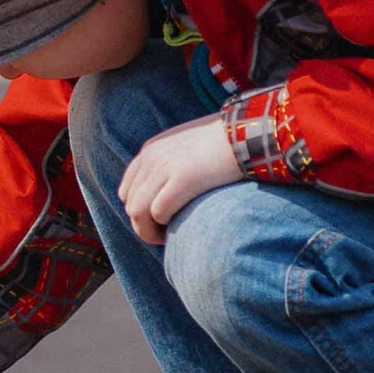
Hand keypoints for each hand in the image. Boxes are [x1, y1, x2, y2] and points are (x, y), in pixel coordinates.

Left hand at [118, 115, 240, 243]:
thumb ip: (171, 165)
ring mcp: (164, 167)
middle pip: (130, 204)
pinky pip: (158, 212)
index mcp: (151, 151)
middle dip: (144, 227)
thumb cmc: (224, 146)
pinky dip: (166, 227)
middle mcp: (152, 158)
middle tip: (166, 237)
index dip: (140, 213)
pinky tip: (182, 228)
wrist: (246, 133)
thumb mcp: (187, 148)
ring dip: (150, 232)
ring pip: (138, 212)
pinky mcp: (182, 178)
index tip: (160, 224)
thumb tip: (167, 193)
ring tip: (169, 239)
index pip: (127, 191)